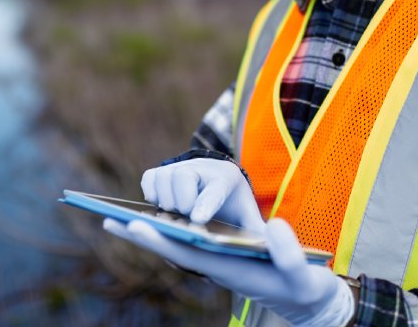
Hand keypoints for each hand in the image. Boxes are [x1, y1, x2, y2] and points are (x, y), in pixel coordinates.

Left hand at [104, 217, 353, 326]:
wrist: (306, 297)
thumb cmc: (304, 286)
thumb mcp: (303, 274)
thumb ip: (290, 253)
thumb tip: (273, 226)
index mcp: (229, 270)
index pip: (188, 254)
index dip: (162, 240)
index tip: (136, 225)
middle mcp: (216, 267)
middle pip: (172, 249)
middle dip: (142, 236)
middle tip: (108, 220)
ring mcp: (216, 262)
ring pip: (176, 245)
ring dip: (150, 233)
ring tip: (120, 218)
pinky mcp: (221, 256)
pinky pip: (187, 242)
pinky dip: (168, 231)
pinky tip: (154, 220)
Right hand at [141, 158, 263, 230]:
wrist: (217, 184)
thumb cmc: (233, 206)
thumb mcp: (248, 217)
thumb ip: (257, 232)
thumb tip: (268, 250)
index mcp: (227, 178)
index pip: (215, 189)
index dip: (206, 203)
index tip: (197, 220)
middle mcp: (201, 167)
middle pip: (183, 177)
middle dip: (182, 202)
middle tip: (186, 218)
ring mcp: (179, 167)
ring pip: (164, 177)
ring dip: (166, 200)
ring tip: (176, 215)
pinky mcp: (161, 171)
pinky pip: (149, 178)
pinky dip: (152, 194)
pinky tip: (163, 207)